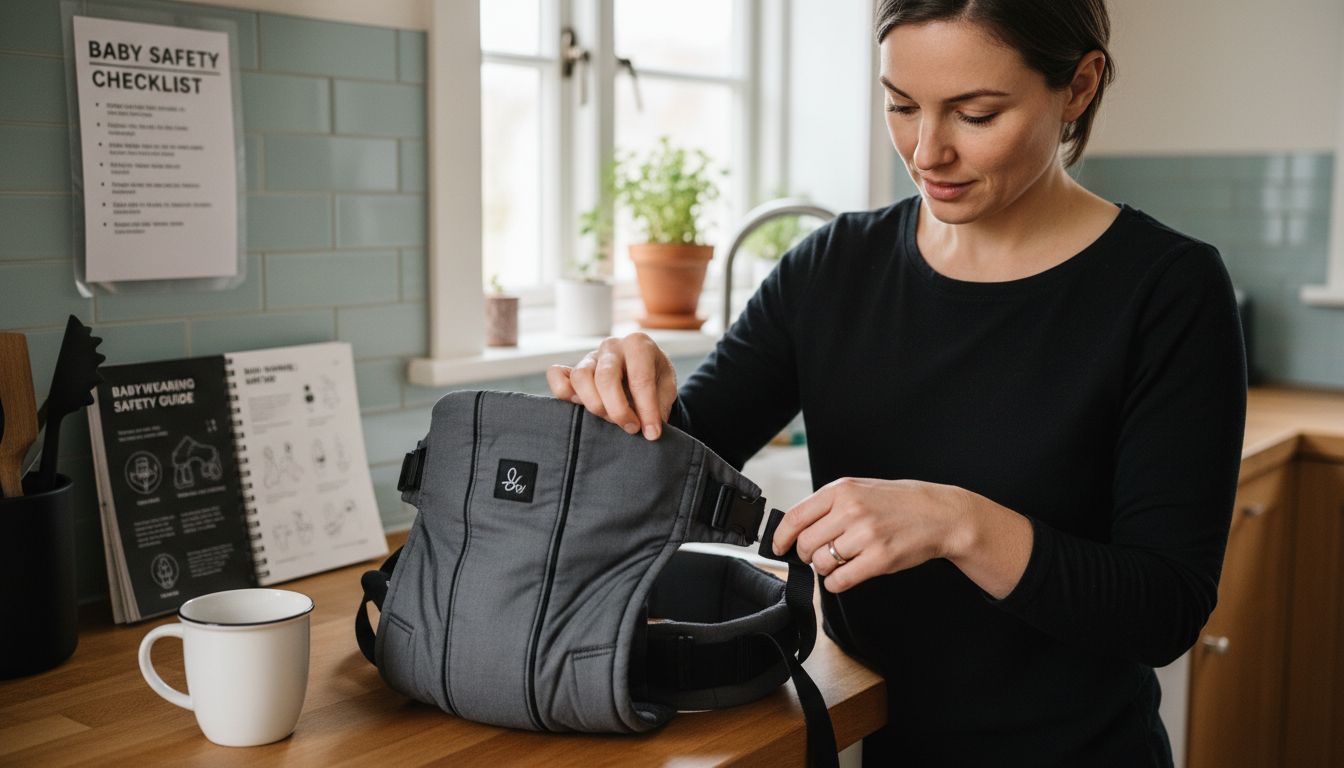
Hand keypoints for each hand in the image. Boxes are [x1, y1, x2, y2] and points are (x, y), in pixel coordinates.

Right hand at [546, 333, 677, 440]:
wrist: (641, 366)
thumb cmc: (654, 375)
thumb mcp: (666, 386)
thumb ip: (660, 404)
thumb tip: (650, 429)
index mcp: (638, 344)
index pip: (640, 378)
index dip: (647, 410)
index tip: (652, 433)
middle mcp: (611, 346)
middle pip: (606, 378)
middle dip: (618, 410)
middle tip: (631, 428)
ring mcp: (590, 356)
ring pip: (580, 378)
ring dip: (595, 405)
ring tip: (610, 419)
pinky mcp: (572, 369)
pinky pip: (557, 376)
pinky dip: (562, 392)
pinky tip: (578, 405)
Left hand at [770, 477, 976, 592]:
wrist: (938, 514)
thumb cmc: (897, 503)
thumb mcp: (859, 490)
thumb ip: (829, 505)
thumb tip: (795, 528)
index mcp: (842, 491)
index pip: (795, 517)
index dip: (781, 536)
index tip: (778, 547)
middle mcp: (851, 511)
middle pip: (805, 544)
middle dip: (806, 554)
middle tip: (818, 554)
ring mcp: (865, 535)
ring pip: (821, 563)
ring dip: (824, 568)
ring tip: (840, 561)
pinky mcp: (879, 559)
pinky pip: (840, 580)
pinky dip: (836, 582)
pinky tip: (845, 574)